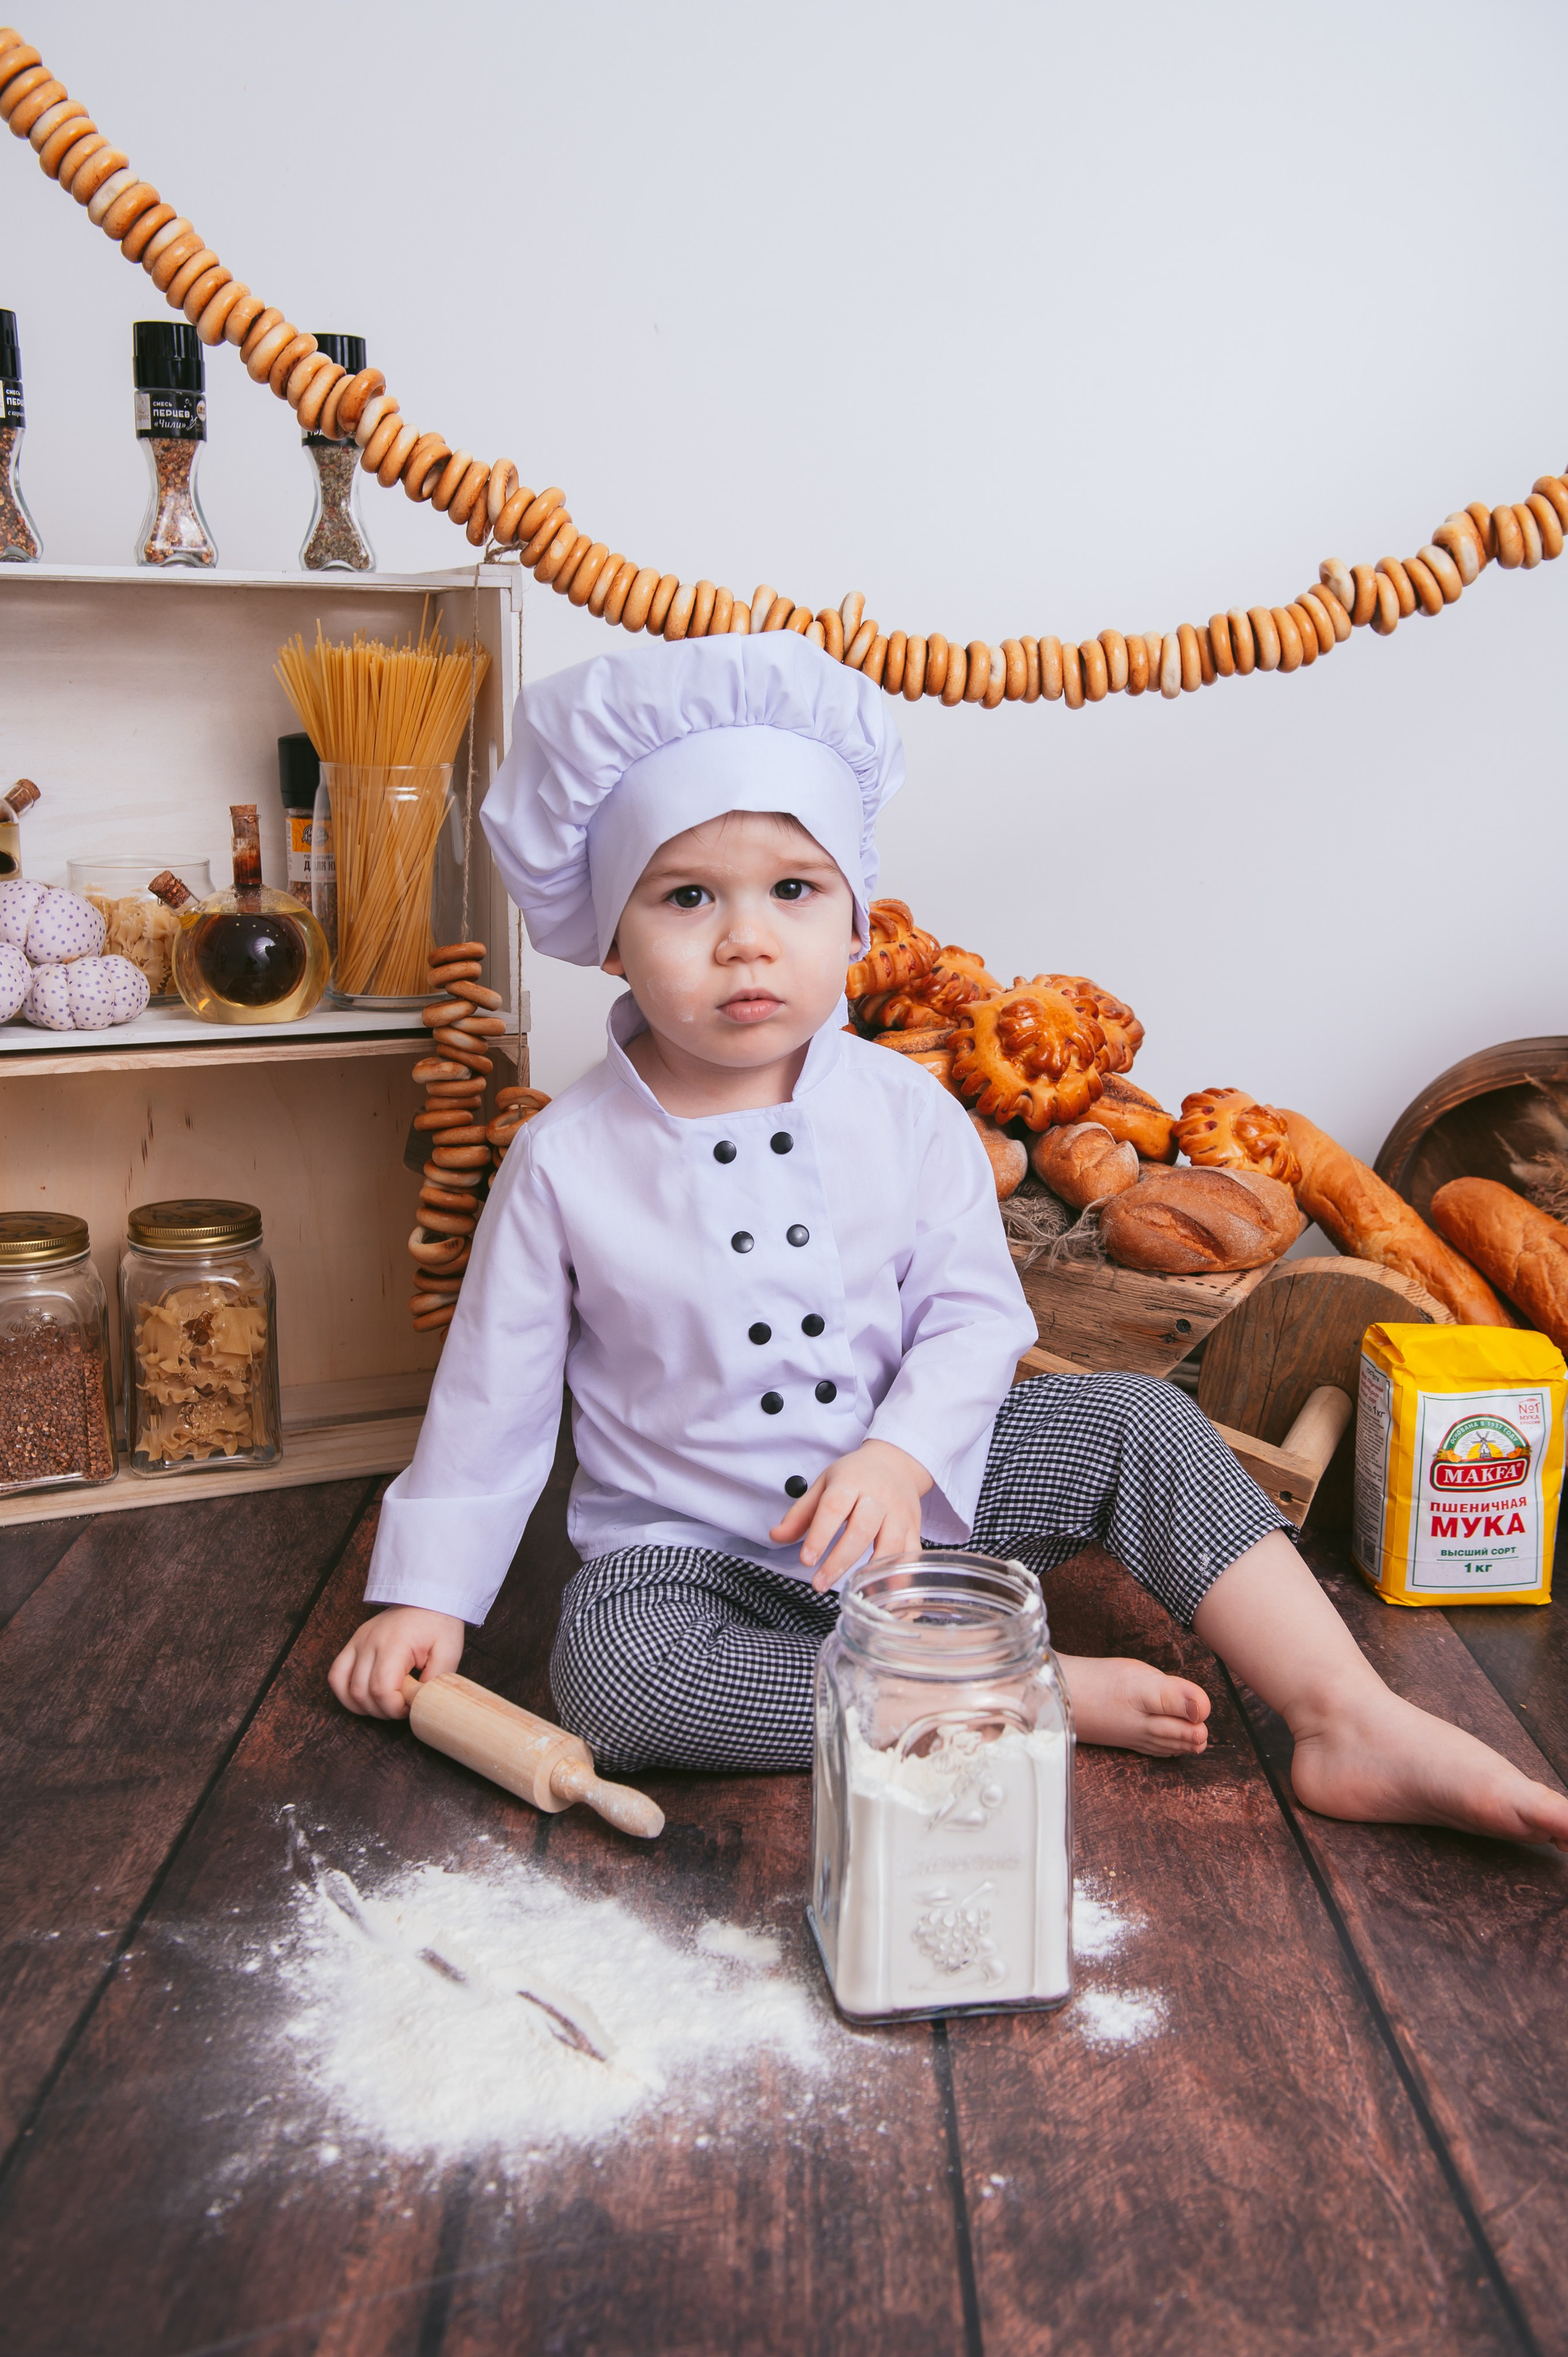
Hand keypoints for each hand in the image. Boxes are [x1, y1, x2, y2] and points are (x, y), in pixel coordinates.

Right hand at [327, 1605, 465, 1719]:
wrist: (427, 1596)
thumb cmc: (438, 1623)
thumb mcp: (449, 1651)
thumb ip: (436, 1680)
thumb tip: (421, 1703)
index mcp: (394, 1644)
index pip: (381, 1689)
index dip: (393, 1708)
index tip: (410, 1707)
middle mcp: (369, 1642)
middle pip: (361, 1692)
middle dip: (381, 1710)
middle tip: (400, 1708)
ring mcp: (357, 1641)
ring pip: (343, 1686)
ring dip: (361, 1705)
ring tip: (384, 1705)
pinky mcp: (353, 1643)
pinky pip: (336, 1674)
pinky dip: (345, 1692)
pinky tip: (363, 1698)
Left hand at [768, 1438, 932, 1591]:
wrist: (895, 1463)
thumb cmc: (854, 1476)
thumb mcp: (823, 1484)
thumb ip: (800, 1514)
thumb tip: (776, 1537)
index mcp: (851, 1482)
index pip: (834, 1508)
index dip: (820, 1535)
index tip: (806, 1559)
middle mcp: (878, 1497)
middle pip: (862, 1529)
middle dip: (840, 1560)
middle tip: (819, 1583)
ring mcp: (899, 1513)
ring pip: (890, 1544)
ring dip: (871, 1571)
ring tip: (854, 1592)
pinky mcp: (914, 1527)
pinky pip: (911, 1554)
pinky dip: (902, 1577)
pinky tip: (889, 1597)